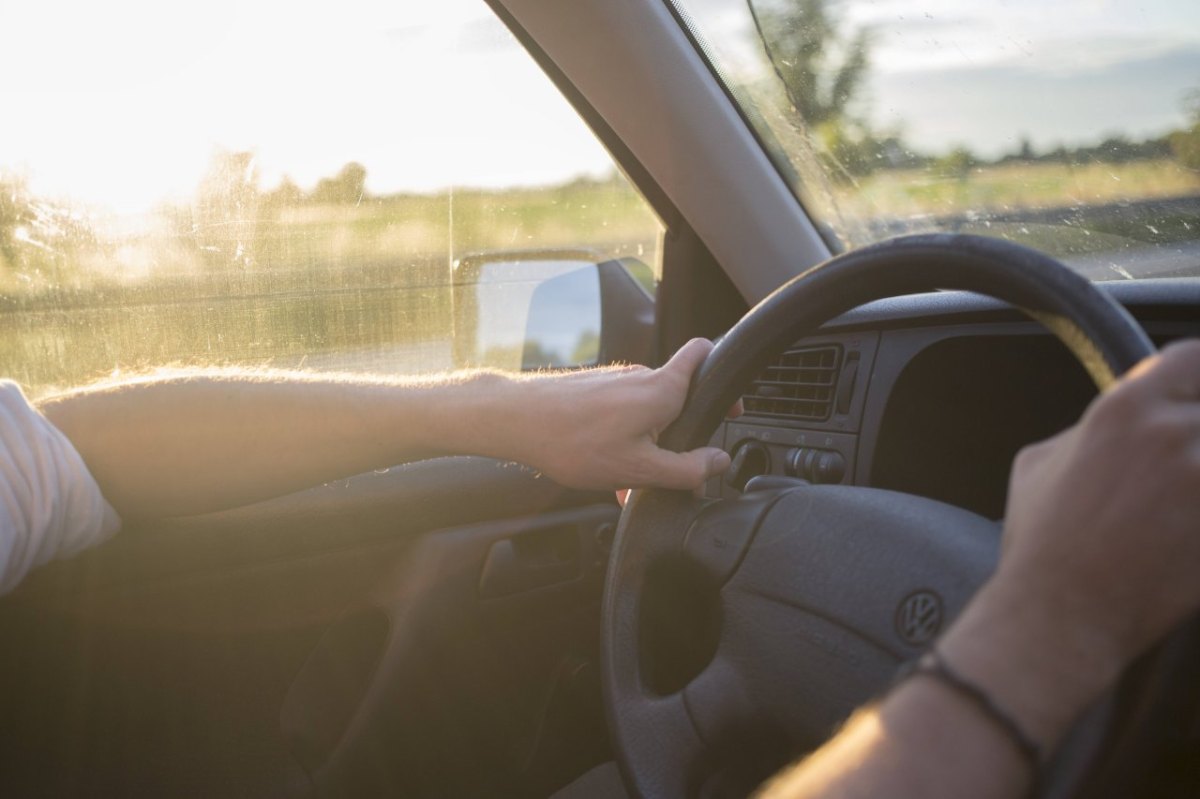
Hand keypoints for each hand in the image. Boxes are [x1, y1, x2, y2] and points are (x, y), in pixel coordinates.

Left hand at [500, 339, 732, 490]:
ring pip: (645, 411)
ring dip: (646, 443)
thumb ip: (686, 469)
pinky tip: (605, 469)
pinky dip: (622, 440)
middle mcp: (641, 377)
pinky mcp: (594, 390)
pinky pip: (620, 415)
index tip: (730, 401)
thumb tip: (719, 463)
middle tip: (673, 467)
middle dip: (679, 434)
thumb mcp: (639, 469)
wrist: (516, 420)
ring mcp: (615, 381)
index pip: (703, 354)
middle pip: (677, 396)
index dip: (722, 374)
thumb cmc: (573, 441)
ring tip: (629, 478)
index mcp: (662, 390)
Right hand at [997, 338, 1199, 665]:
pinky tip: (1191, 530)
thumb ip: (1087, 427)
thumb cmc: (1042, 542)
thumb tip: (1122, 422)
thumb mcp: (1039, 463)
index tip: (1195, 393)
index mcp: (1124, 408)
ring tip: (1186, 498)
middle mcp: (1174, 435)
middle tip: (1189, 461)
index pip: (1195, 357)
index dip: (1197, 374)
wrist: (1059, 615)